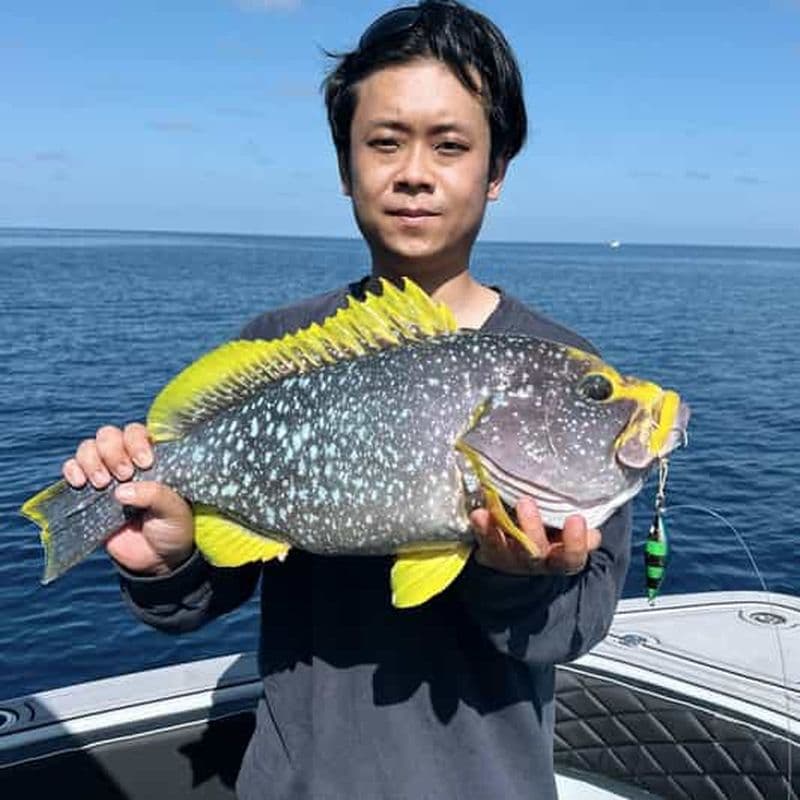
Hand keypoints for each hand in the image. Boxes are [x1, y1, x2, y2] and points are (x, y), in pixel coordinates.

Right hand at [62, 423, 194, 575]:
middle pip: (109, 435)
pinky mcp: (88, 493)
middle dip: (113, 451)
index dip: (136, 441)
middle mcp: (128, 460)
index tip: (144, 463)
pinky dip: (71, 469)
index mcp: (153, 458)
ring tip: (102, 483)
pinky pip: (71, 469)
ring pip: (88, 447)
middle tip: (123, 475)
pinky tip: (79, 482)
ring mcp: (106, 475)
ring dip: (91, 460)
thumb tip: (121, 491)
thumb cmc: (173, 528)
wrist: (156, 559)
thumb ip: (155, 496)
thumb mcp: (174, 511)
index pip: (138, 432)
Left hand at [469, 496, 600, 575]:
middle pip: (534, 552)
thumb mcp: (571, 534)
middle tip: (526, 502)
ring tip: (488, 510)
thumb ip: (582, 532)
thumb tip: (592, 531)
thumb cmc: (555, 536)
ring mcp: (510, 560)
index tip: (576, 519)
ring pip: (503, 549)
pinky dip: (480, 527)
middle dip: (531, 528)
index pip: (572, 558)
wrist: (524, 557)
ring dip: (495, 529)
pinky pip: (483, 542)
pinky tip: (478, 514)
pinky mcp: (490, 553)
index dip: (575, 542)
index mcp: (561, 559)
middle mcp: (535, 562)